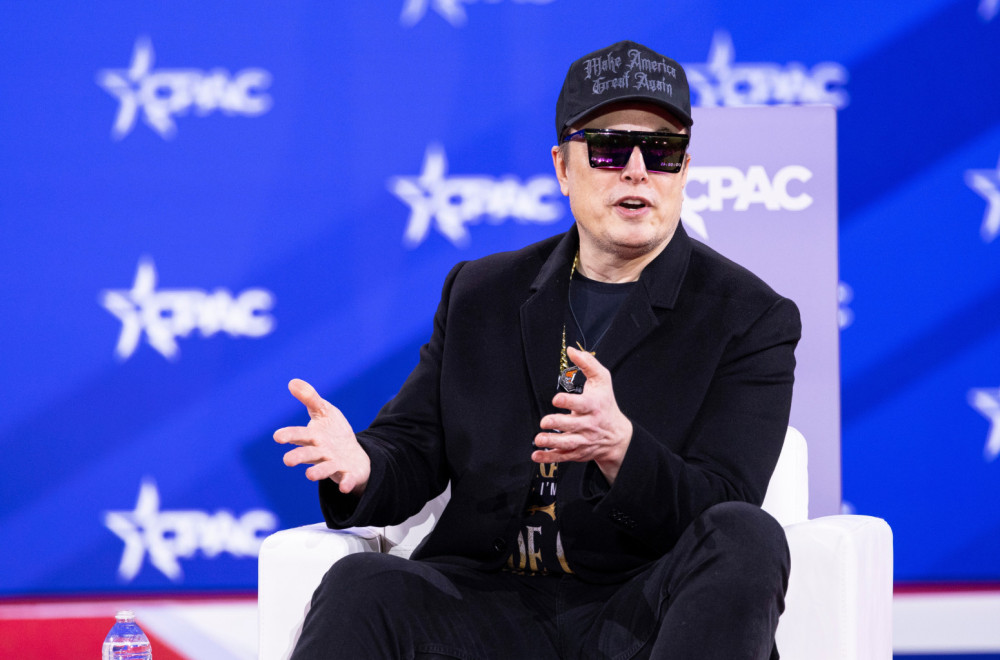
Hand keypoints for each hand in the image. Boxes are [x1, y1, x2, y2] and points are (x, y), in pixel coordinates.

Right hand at [273, 379, 370, 494]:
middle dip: (298, 456)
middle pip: (308, 454)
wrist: (354, 455)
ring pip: (324, 469)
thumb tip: (292, 382)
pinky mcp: (348, 474)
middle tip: (287, 460)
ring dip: (317, 472)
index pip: (298, 435)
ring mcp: (334, 464)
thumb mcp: (325, 411)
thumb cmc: (334, 433)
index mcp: (313, 437)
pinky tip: (345, 487)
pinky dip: (346, 483)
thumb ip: (310, 398)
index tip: (278, 436)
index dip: (288, 435)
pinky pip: (347, 480)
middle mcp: (321, 453)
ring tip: (309, 475)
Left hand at [532, 347, 632, 483]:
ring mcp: (582, 440)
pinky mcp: (577, 452)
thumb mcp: (602, 380)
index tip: (556, 399)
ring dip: (552, 441)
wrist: (617, 436)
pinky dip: (549, 457)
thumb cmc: (606, 403)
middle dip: (557, 424)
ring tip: (539, 438)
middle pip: (572, 425)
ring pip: (567, 443)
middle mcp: (588, 424)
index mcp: (593, 406)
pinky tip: (536, 455)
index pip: (582, 404)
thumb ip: (587, 363)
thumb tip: (571, 350)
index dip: (568, 402)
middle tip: (544, 421)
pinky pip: (562, 456)